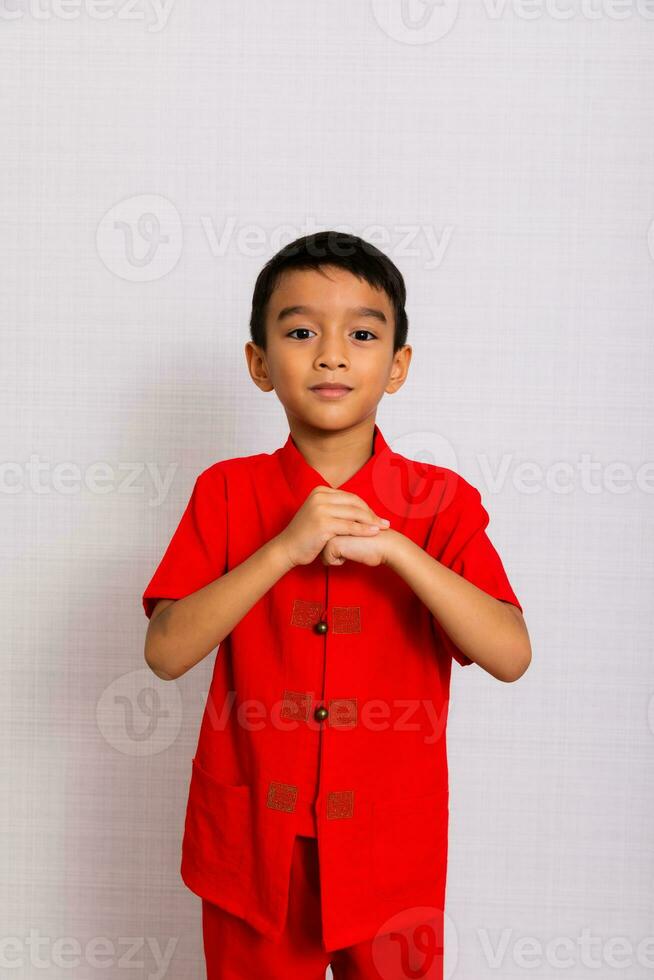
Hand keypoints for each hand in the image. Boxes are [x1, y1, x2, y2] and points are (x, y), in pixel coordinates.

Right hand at [275, 486, 390, 566]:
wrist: (287, 548)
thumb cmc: (304, 535)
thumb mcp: (317, 513)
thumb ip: (333, 507)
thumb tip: (354, 508)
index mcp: (319, 491)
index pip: (350, 497)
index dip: (365, 507)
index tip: (376, 517)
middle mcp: (320, 497)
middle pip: (354, 503)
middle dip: (371, 513)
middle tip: (384, 523)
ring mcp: (321, 509)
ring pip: (354, 514)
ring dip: (372, 521)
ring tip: (383, 528)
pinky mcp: (323, 524)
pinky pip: (350, 527)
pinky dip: (364, 530)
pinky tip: (374, 533)